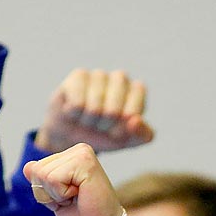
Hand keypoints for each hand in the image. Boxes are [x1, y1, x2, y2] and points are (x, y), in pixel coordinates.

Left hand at [22, 144, 125, 215]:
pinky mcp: (84, 162)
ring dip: (56, 194)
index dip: (45, 191)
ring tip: (76, 197)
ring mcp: (81, 153)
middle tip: (72, 199)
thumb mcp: (54, 197)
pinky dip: (62, 194)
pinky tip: (80, 194)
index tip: (68, 198)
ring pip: (43, 174)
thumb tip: (27, 167)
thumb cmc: (84, 215)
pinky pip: (53, 179)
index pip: (35, 168)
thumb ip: (41, 180)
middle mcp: (77, 150)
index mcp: (70, 156)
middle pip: (37, 170)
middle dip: (48, 193)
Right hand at [35, 69, 153, 153]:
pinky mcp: (79, 75)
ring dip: (88, 122)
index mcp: (137, 91)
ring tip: (87, 119)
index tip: (115, 131)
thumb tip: (135, 121)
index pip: (131, 114)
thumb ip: (141, 135)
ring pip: (94, 108)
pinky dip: (74, 115)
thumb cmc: (105, 134)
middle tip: (99, 126)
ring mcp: (100, 74)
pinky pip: (77, 104)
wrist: (74, 132)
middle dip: (104, 126)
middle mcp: (121, 78)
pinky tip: (75, 111)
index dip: (120, 130)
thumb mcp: (128, 141)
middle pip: (112, 112)